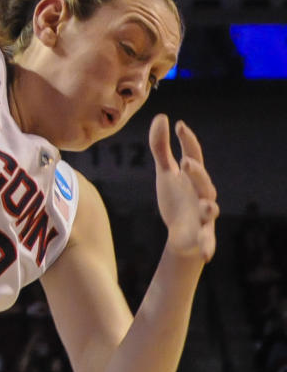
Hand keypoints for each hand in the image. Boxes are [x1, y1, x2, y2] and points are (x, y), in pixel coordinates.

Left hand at [149, 115, 218, 263]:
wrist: (179, 232)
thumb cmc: (175, 198)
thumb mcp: (165, 173)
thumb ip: (161, 147)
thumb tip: (161, 117)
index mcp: (193, 176)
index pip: (193, 155)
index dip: (188, 141)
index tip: (180, 125)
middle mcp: (202, 193)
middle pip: (204, 181)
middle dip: (197, 173)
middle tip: (187, 162)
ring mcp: (204, 214)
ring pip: (211, 208)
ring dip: (209, 206)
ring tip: (207, 205)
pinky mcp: (202, 234)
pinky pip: (208, 240)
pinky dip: (209, 246)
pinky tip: (207, 254)